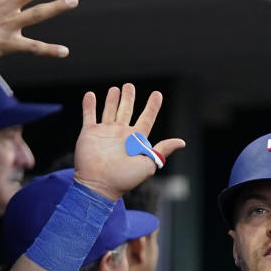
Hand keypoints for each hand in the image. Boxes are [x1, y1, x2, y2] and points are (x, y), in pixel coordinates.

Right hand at [73, 84, 185, 200]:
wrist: (100, 185)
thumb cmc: (125, 178)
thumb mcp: (148, 163)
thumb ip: (162, 150)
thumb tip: (182, 142)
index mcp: (136, 140)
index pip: (147, 118)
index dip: (152, 106)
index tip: (157, 94)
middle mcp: (121, 134)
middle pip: (126, 111)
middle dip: (128, 98)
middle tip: (129, 86)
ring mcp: (104, 132)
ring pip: (109, 110)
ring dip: (112, 99)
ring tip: (115, 89)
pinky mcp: (89, 133)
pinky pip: (89, 115)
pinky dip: (89, 105)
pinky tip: (90, 95)